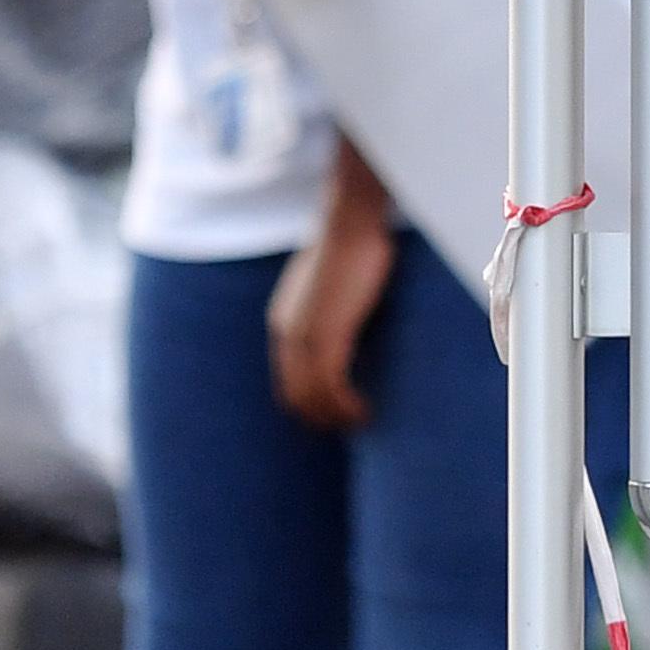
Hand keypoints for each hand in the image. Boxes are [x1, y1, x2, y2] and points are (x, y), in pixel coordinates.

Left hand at [269, 153, 394, 429]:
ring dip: (336, 416)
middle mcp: (287, 334)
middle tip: (351, 425)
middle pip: (294, 396)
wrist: (349, 224)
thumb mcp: (327, 282)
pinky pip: (331, 387)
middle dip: (321, 417)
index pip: (287, 379)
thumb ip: (326, 304)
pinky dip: (346, 406)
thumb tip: (342, 314)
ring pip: (312, 397)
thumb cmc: (348, 244)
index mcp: (283, 322)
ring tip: (362, 421)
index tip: (336, 412)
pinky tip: (365, 410)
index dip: (309, 402)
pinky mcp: (326, 335)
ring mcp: (304, 337)